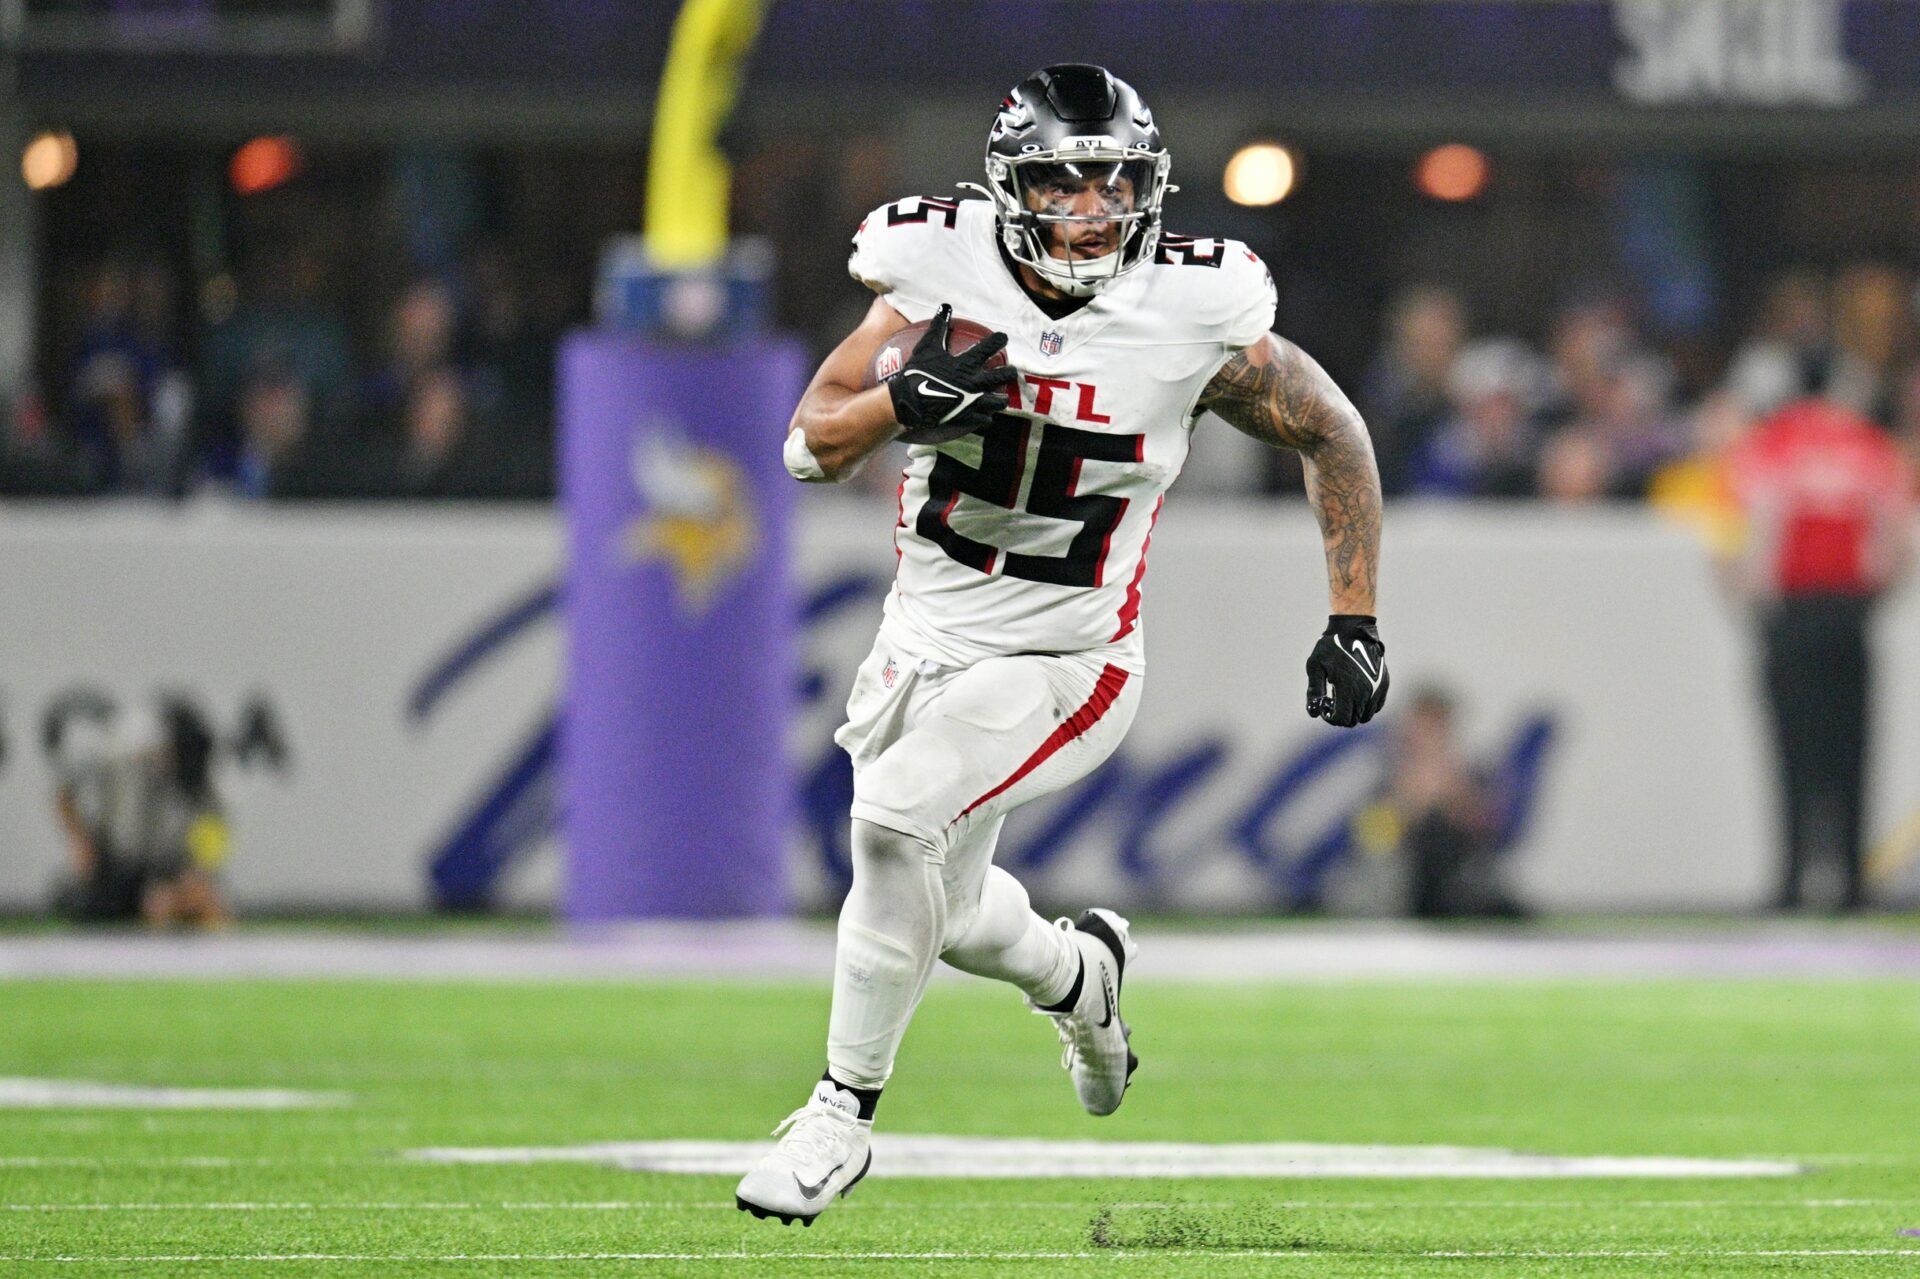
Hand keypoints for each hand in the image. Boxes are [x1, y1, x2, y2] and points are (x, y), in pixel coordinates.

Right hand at [887, 304, 1015, 442]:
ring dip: (1001, 399)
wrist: (911, 403)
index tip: (1004, 337)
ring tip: (1002, 398)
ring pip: (998, 401)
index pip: (989, 347)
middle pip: (1002, 376)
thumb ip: (939, 327)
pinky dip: (985, 417)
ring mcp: (973, 402)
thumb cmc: (918, 372)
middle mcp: (975, 382)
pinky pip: (984, 419)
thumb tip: (945, 307)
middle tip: (1011, 371)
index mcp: (967, 364)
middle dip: (1009, 373)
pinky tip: (985, 416)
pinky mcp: (968, 417)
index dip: (999, 340)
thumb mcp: (927, 347)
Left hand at [1306, 614, 1387, 726]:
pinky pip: (1376, 706)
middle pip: (1354, 720)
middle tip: (1333, 702)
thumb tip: (1314, 712)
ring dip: (1354, 712)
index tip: (1326, 707)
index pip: (1342, 719)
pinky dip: (1366, 706)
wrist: (1354, 630)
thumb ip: (1314, 691)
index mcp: (1347, 689)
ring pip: (1366, 715)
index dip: (1331, 718)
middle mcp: (1365, 692)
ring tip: (1344, 696)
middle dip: (1342, 716)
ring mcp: (1377, 689)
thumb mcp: (1315, 667)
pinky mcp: (1384, 684)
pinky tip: (1356, 693)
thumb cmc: (1331, 647)